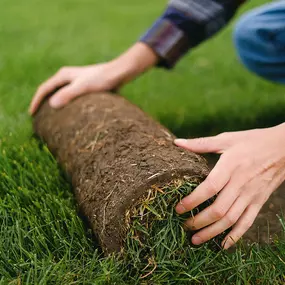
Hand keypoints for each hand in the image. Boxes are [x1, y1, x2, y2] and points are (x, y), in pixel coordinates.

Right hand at [29, 43, 157, 114]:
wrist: (119, 73)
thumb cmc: (102, 79)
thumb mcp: (84, 87)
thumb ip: (68, 94)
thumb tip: (52, 105)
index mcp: (63, 75)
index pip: (44, 89)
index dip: (36, 101)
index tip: (31, 115)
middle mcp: (67, 77)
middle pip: (50, 90)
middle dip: (42, 102)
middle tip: (38, 117)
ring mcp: (76, 81)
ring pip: (59, 93)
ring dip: (53, 104)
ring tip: (50, 117)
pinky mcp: (84, 86)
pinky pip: (69, 96)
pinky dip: (65, 104)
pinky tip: (69, 113)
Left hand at [174, 124, 284, 248]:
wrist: (284, 147)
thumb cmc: (252, 141)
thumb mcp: (226, 139)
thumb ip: (201, 143)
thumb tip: (177, 143)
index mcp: (230, 166)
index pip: (209, 188)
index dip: (192, 200)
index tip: (178, 208)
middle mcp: (241, 183)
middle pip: (218, 209)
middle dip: (198, 221)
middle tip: (184, 226)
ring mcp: (251, 195)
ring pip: (230, 220)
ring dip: (212, 232)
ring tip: (195, 240)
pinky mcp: (259, 202)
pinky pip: (247, 222)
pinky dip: (235, 236)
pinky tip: (223, 245)